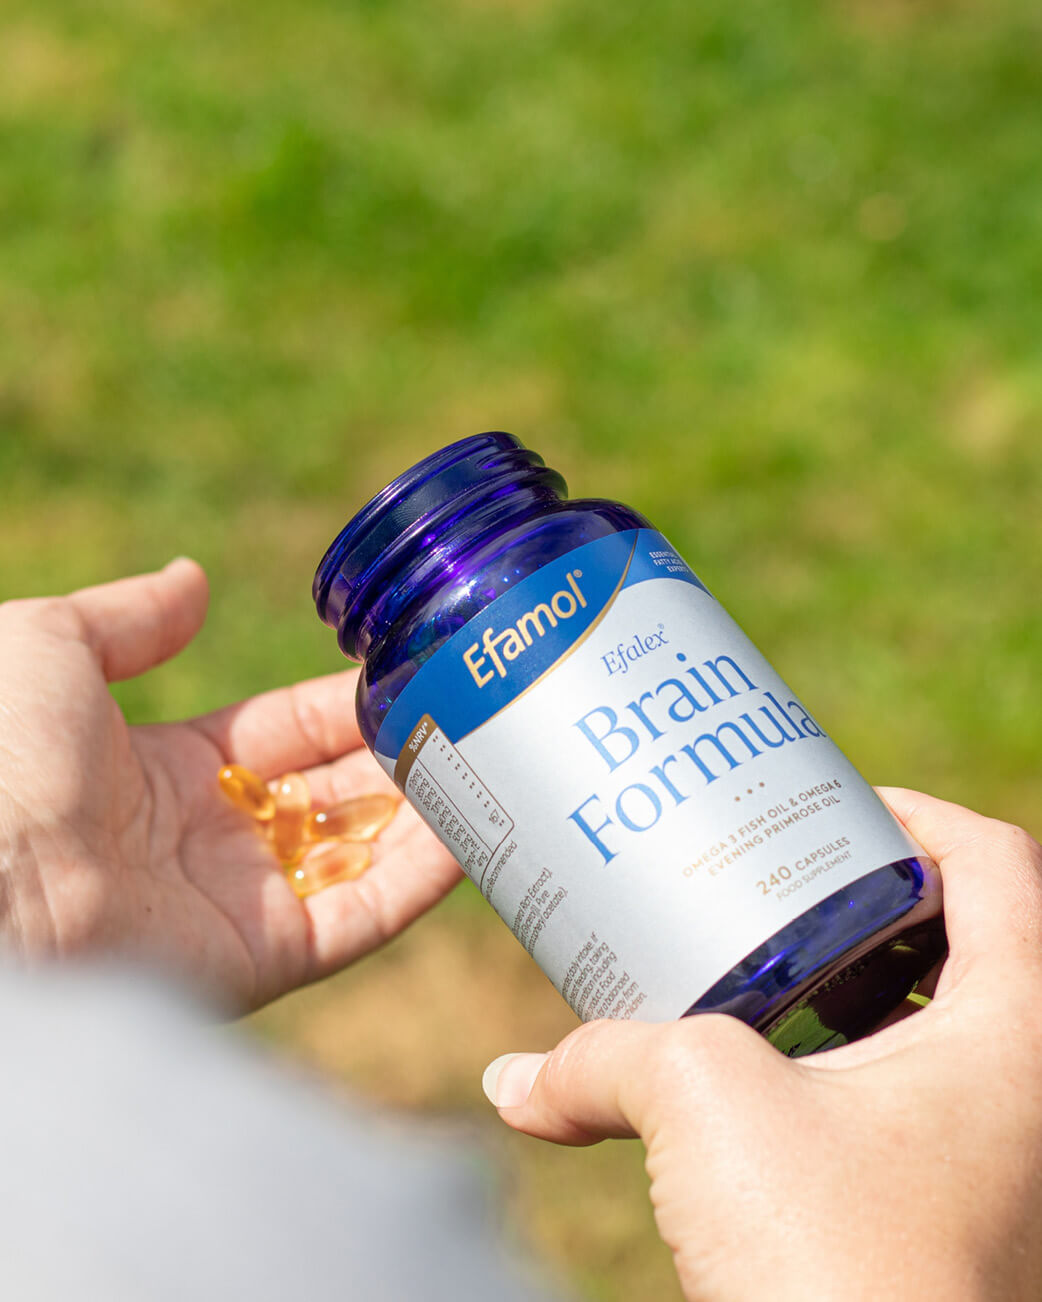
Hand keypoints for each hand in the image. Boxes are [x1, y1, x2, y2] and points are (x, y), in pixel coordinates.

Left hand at [0, 560, 460, 1010]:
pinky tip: (474, 828)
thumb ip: (132, 616)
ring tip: (493, 764)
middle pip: (335, 793)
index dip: (347, 703)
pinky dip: (422, 879)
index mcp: (166, 769)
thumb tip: (193, 578)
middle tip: (473, 717)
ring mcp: (240, 901)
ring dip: (426, 812)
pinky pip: (363, 916)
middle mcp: (211, 839)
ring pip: (361, 856)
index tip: (411, 672)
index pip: (287, 731)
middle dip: (400, 756)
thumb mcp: (52, 647)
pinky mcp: (264, 957)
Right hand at [483, 791, 1041, 1301]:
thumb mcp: (708, 1105)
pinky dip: (847, 1069)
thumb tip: (512, 1082)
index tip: (837, 803)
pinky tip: (766, 1080)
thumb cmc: (837, 1269)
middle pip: (974, 938)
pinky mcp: (953, 1215)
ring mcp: (1000, 1161)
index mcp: (1017, 1032)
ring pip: (943, 1028)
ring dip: (860, 987)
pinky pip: (913, 1104)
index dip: (918, 813)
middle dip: (876, 897)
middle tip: (790, 875)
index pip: (1001, 862)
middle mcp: (1027, 1090)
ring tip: (767, 962)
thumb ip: (604, 1061)